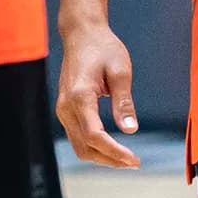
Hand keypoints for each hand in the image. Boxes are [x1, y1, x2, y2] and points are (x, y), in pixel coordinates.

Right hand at [56, 19, 140, 168]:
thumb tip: (130, 130)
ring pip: (79, 146)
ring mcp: (62, 110)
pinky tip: (113, 147)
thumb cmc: (103, 48)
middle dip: (109, 160)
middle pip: (85, 147)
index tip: (135, 160)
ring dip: (102, 157)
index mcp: (79, 96)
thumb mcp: (121, 71)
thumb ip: (124, 102)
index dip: (114, 152)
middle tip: (134, 163)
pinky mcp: (65, 110)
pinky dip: (94, 147)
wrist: (82, 34)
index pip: (95, 136)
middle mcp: (66, 107)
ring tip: (126, 159)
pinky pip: (77, 137)